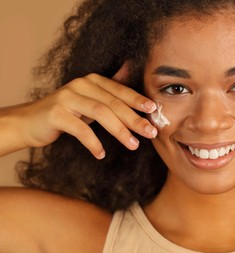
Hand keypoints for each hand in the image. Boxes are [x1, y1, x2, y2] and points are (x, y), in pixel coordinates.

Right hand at [13, 65, 157, 158]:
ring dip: (120, 131)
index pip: (120, 90)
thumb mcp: (91, 99)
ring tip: (133, 145)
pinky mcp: (56, 114)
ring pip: (101, 113)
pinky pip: (80, 129)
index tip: (154, 112)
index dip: (138, 101)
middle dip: (135, 119)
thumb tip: (131, 67)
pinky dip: (93, 143)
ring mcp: (67, 98)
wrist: (31, 121)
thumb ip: (110, 88)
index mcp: (93, 81)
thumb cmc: (68, 112)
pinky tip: (101, 154)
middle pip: (114, 103)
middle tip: (151, 133)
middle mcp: (81, 85)